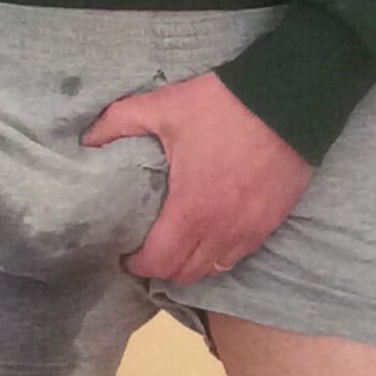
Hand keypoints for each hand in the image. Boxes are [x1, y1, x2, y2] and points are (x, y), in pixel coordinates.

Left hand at [81, 70, 312, 284]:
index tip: (125, 253)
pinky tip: (211, 233)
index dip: (137, 265)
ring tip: (178, 245)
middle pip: (186, 273)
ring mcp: (250, 231)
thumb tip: (87, 139)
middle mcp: (221, 230)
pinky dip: (220, 254)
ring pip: (214, 269)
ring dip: (192, 265)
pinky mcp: (271, 223)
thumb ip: (120, 121)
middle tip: (148, 250)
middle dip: (162, 268)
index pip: (159, 262)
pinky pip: (239, 255)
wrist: (288, 101)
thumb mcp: (165, 106)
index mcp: (191, 209)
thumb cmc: (222, 107)